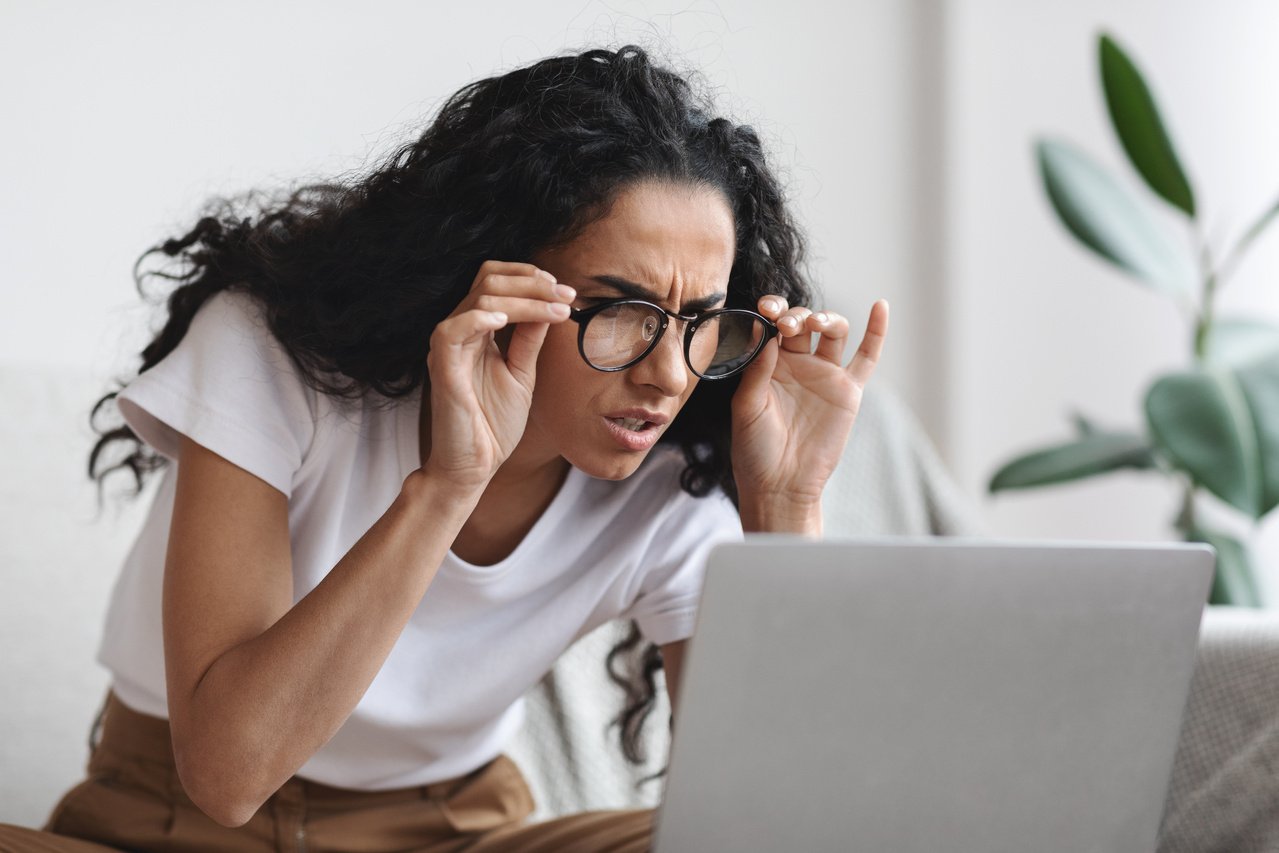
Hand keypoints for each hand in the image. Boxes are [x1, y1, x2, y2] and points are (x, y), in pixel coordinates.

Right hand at [423, 260, 574, 488]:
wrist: (474, 467)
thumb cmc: (493, 425)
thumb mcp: (521, 373)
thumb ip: (529, 339)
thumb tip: (550, 305)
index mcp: (475, 331)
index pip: (493, 281)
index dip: (528, 277)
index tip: (564, 290)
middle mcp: (459, 332)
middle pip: (488, 280)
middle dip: (532, 282)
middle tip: (566, 294)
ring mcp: (448, 348)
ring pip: (479, 298)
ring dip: (524, 298)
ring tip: (556, 308)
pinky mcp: (441, 367)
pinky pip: (454, 329)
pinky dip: (482, 317)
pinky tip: (510, 320)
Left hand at [730, 295, 889, 531]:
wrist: (781, 484)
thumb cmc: (755, 449)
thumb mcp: (747, 407)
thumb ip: (757, 369)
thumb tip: (766, 332)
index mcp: (768, 364)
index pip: (773, 325)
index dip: (773, 311)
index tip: (766, 309)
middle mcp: (797, 364)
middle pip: (803, 322)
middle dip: (796, 316)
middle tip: (788, 326)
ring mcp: (824, 375)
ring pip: (833, 331)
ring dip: (826, 317)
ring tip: (816, 323)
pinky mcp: (848, 390)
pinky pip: (867, 356)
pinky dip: (877, 331)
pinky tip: (881, 306)